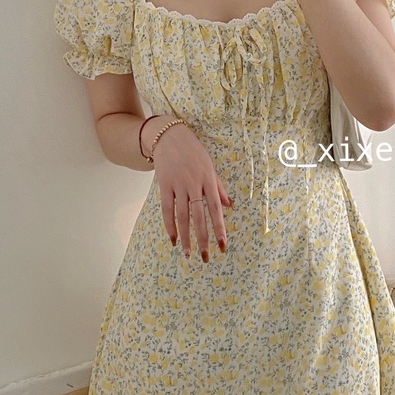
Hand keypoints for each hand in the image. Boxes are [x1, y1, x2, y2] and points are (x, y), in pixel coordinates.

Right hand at [149, 121, 232, 260]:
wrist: (170, 136)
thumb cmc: (194, 152)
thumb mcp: (210, 166)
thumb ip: (219, 188)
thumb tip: (230, 206)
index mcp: (208, 180)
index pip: (215, 209)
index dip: (219, 228)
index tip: (222, 245)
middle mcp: (194, 184)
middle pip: (199, 216)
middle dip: (203, 238)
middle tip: (206, 257)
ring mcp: (178, 185)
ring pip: (182, 216)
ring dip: (186, 237)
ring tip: (189, 254)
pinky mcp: (164, 185)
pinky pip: (167, 209)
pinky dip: (170, 226)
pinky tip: (173, 239)